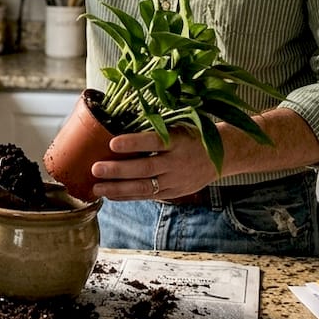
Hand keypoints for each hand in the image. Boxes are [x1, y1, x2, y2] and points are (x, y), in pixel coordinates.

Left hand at [88, 128, 217, 201]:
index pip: (154, 141)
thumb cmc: (192, 134)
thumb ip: (156, 127)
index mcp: (178, 140)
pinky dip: (127, 196)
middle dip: (118, 170)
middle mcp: (176, 161)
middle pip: (145, 168)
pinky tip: (110, 195)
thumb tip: (120, 123)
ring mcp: (175, 179)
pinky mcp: (174, 192)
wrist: (222, 155)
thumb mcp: (179, 124)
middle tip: (95, 168)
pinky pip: (147, 196)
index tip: (112, 142)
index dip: (133, 142)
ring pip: (144, 186)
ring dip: (118, 188)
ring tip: (96, 187)